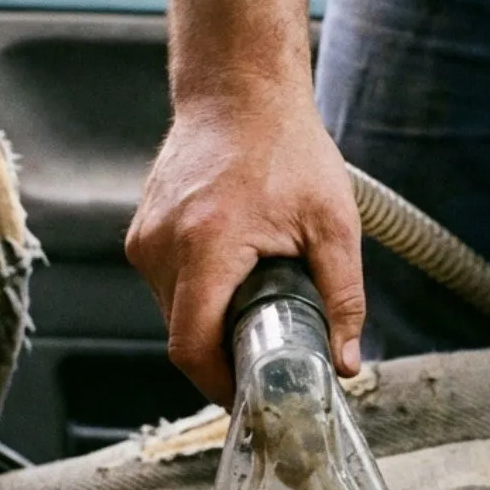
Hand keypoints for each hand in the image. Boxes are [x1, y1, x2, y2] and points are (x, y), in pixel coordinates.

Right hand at [126, 86, 364, 405]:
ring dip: (209, 325)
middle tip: (267, 362)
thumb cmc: (286, 148)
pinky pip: (165, 286)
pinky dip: (197, 297)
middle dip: (221, 358)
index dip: (218, 386)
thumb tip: (348, 363)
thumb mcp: (333, 225)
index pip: (191, 347)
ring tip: (255, 313)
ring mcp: (144, 237)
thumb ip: (343, 298)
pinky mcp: (141, 231)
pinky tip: (234, 282)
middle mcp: (162, 245)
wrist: (240, 91)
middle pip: (181, 336)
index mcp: (206, 246)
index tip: (250, 398)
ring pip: (171, 313)